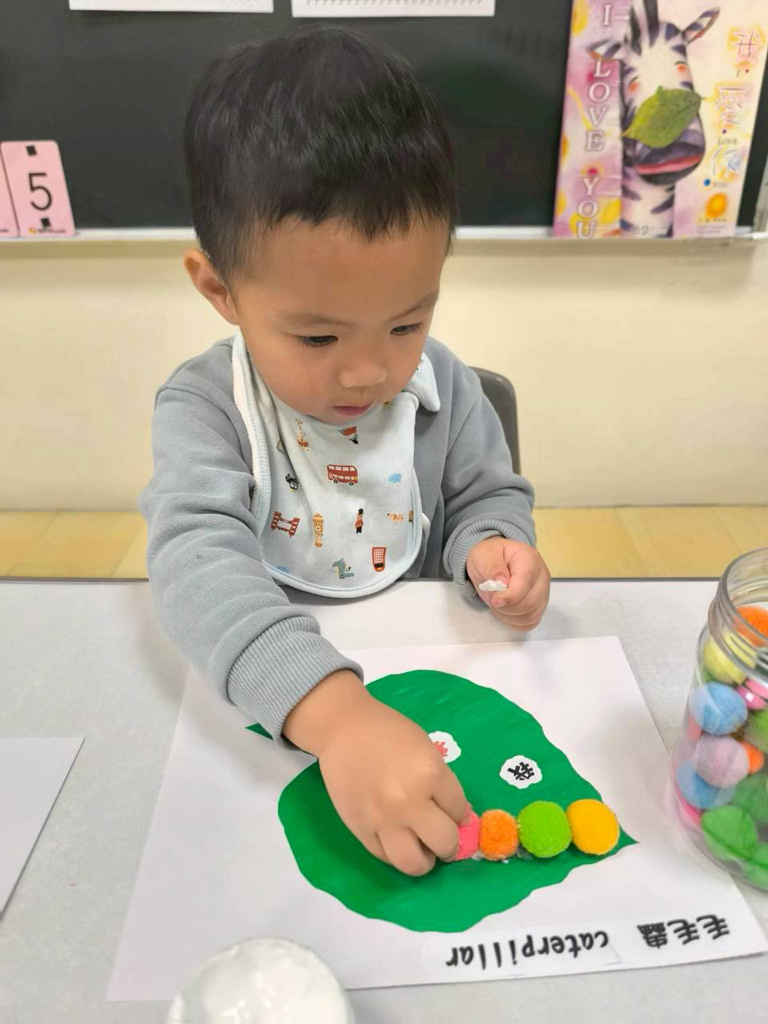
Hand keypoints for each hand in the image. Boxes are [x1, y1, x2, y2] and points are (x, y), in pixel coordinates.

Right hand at [284, 671, 470, 875]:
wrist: (344, 728)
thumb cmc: (389, 733)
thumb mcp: (427, 750)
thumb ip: (442, 784)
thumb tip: (457, 817)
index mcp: (430, 774)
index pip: (460, 812)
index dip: (460, 814)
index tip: (452, 812)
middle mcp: (408, 801)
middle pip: (444, 843)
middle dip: (449, 843)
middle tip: (442, 836)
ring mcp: (382, 819)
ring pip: (414, 864)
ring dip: (424, 860)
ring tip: (421, 847)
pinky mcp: (360, 829)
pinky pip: (385, 857)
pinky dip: (396, 852)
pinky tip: (397, 838)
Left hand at [467, 536, 549, 629]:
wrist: (492, 562)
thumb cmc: (489, 556)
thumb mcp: (484, 555)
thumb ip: (492, 568)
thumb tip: (502, 583)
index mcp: (529, 558)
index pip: (526, 583)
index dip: (509, 596)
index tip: (494, 599)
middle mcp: (542, 575)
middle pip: (530, 602)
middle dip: (506, 606)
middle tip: (492, 598)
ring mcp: (543, 591)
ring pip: (531, 615)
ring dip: (508, 615)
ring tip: (498, 602)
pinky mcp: (540, 605)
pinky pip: (530, 622)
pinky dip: (515, 621)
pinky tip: (505, 611)